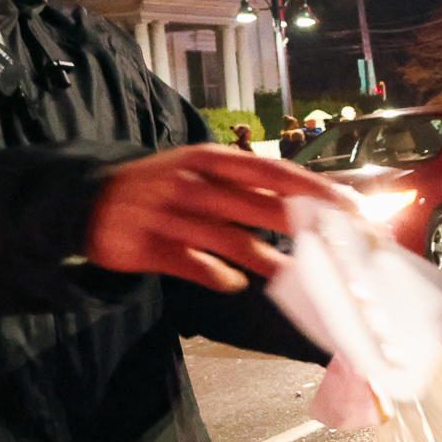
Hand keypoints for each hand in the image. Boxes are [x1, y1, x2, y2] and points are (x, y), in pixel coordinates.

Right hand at [85, 144, 359, 291]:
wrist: (89, 199)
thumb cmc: (164, 187)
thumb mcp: (203, 171)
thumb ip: (249, 185)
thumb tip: (311, 201)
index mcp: (212, 159)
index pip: (274, 172)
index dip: (315, 190)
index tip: (351, 208)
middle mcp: (192, 181)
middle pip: (258, 205)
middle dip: (302, 227)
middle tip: (337, 248)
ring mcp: (166, 213)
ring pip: (228, 238)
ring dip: (266, 260)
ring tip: (293, 275)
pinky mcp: (145, 244)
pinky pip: (191, 263)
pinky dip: (217, 275)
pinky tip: (236, 283)